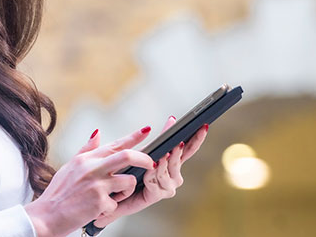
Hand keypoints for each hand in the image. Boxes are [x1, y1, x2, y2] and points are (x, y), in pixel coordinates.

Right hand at [23, 127, 154, 236]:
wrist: (46, 216)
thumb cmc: (58, 194)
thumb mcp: (69, 167)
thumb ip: (86, 151)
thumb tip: (97, 133)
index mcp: (85, 159)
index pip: (114, 144)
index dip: (133, 137)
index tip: (146, 130)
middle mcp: (91, 168)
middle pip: (126, 156)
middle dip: (144, 159)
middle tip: (151, 164)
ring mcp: (96, 184)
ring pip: (128, 181)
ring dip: (127, 191)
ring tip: (113, 197)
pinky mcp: (99, 201)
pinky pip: (116, 204)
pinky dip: (110, 208)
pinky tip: (96, 210)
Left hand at [91, 116, 208, 226]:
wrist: (113, 195)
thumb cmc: (126, 171)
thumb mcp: (140, 151)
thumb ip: (153, 139)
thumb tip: (167, 120)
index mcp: (171, 162)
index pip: (188, 148)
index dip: (196, 138)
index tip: (203, 126)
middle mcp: (173, 174)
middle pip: (180, 157)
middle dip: (180, 148)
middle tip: (179, 140)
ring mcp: (167, 185)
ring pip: (169, 168)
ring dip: (166, 161)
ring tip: (165, 153)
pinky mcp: (157, 194)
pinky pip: (156, 180)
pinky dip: (154, 174)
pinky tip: (151, 169)